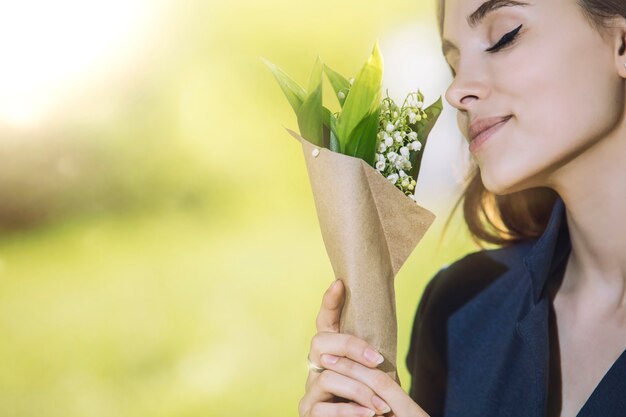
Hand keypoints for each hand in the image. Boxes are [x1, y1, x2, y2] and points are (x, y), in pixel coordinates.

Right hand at [298, 279, 429, 416]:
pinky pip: (323, 409)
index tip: (340, 283)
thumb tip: (383, 312)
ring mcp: (309, 389)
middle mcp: (316, 366)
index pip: (326, 321)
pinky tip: (369, 415)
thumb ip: (371, 353)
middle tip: (377, 360)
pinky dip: (349, 412)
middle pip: (320, 342)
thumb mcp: (374, 373)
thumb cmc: (373, 398)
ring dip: (359, 390)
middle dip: (350, 348)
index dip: (330, 302)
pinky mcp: (308, 411)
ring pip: (326, 377)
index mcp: (332, 352)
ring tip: (382, 404)